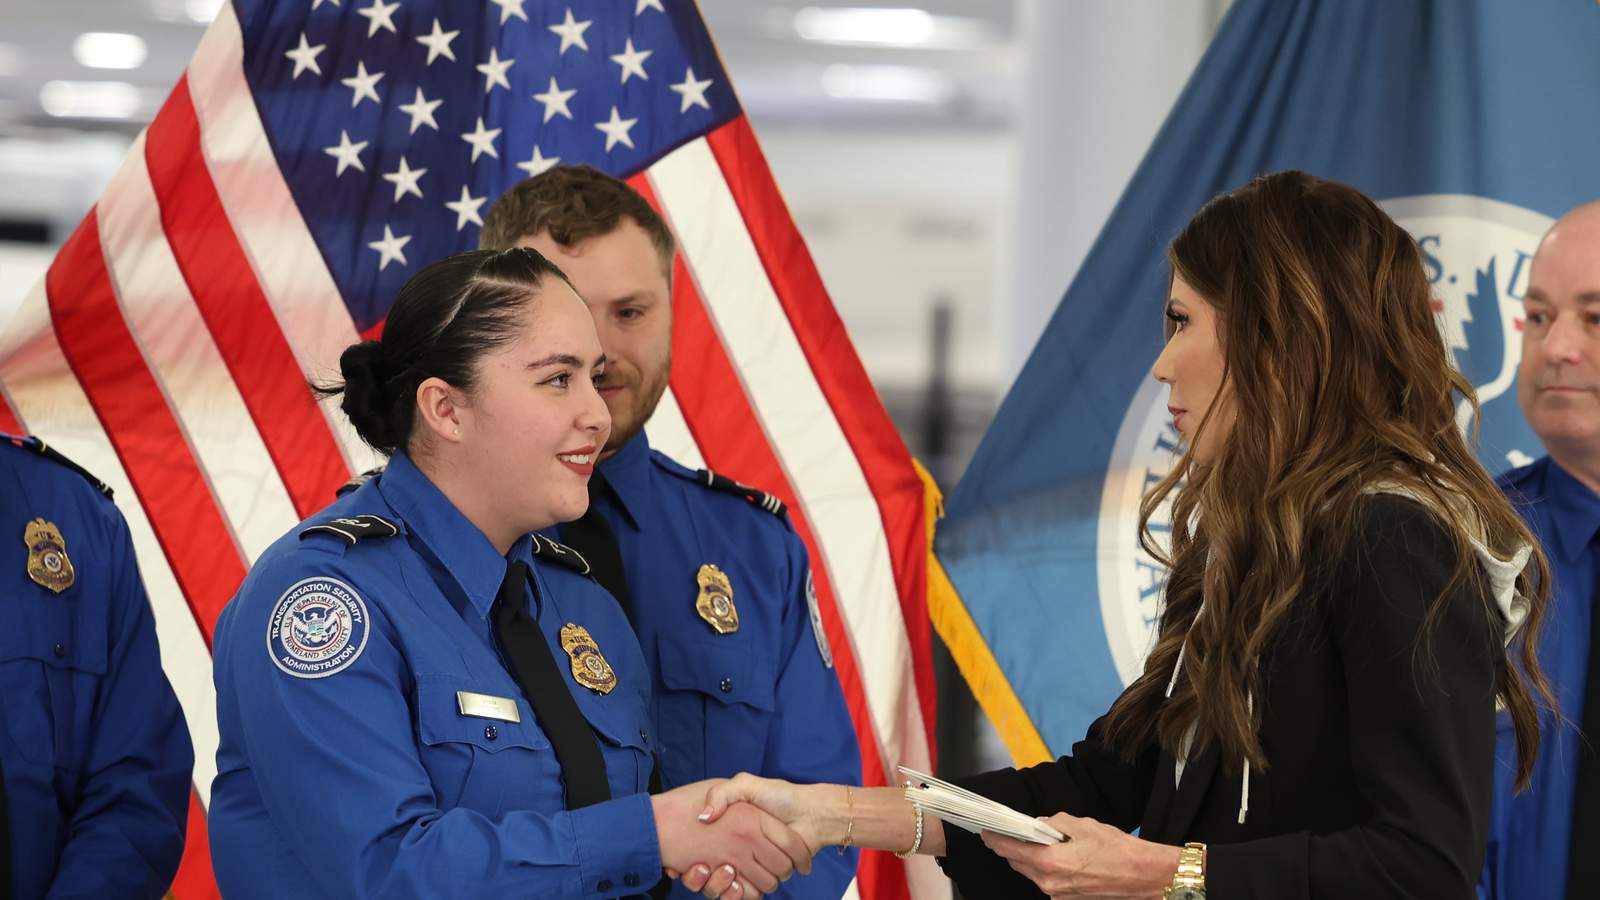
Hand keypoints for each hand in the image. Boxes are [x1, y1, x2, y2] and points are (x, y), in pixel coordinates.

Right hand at [654, 781, 813, 895]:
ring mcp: (750, 865)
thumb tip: (703, 817)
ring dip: (720, 885)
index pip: (701, 850)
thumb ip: (722, 794)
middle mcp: (738, 849)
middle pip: (710, 873)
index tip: (688, 857)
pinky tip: (736, 885)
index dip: (692, 858)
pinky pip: (743, 894)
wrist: (812, 813)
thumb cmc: (781, 796)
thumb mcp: (745, 784)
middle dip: (708, 874)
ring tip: (724, 872)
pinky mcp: (763, 878)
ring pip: (725, 887)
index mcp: (730, 829)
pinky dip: (737, 895)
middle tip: (705, 867)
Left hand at [979, 813, 1179, 898]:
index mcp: (1050, 862)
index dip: (996, 839)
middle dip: (1011, 847)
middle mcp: (1050, 883)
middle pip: (1019, 863)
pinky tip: (1055, 855)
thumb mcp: (1083, 825)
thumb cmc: (1118, 850)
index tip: (985, 831)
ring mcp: (1059, 895)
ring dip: (1029, 858)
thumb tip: (1040, 824)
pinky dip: (1045, 867)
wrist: (1145, 876)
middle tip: (1007, 832)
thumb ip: (1055, 823)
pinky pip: (1048, 881)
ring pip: (1033, 873)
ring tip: (1035, 840)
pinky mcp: (1069, 899)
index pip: (1012, 850)